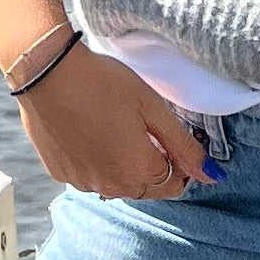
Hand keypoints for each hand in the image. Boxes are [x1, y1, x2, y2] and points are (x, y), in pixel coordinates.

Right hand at [12, 44, 203, 199]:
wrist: (46, 72)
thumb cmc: (103, 83)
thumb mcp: (153, 107)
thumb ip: (184, 145)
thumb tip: (212, 176)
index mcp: (138, 172)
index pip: (173, 184)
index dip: (178, 163)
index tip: (171, 138)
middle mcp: (109, 186)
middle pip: (145, 188)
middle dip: (153, 166)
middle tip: (145, 130)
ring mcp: (81, 181)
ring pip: (115, 184)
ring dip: (124, 166)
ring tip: (116, 127)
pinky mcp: (59, 172)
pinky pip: (89, 176)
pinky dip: (96, 161)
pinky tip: (91, 131)